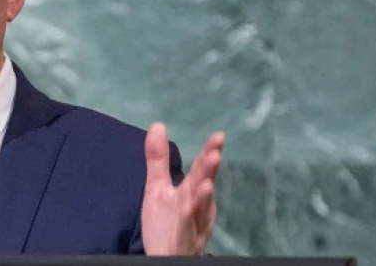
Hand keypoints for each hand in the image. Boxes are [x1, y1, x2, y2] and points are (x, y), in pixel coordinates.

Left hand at [140, 122, 224, 254]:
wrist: (165, 256)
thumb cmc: (166, 222)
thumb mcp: (157, 187)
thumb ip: (159, 160)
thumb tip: (158, 124)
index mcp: (192, 193)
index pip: (202, 170)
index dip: (209, 154)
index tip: (218, 136)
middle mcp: (198, 208)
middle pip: (204, 186)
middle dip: (209, 171)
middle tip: (215, 152)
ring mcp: (193, 226)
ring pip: (200, 209)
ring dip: (204, 196)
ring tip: (206, 182)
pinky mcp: (184, 242)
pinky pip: (187, 230)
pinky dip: (189, 219)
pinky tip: (188, 207)